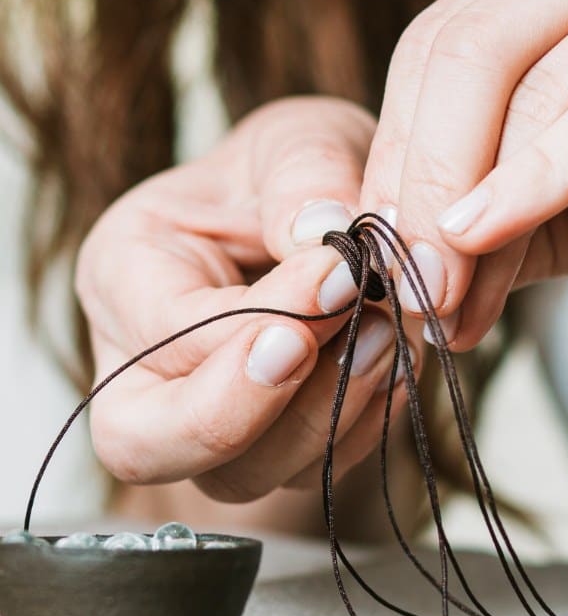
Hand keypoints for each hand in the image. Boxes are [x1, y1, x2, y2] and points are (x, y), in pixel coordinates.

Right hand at [77, 98, 418, 501]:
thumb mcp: (300, 139)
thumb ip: (306, 173)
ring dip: (325, 417)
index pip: (163, 330)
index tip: (342, 273)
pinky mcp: (267, 451)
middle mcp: (139, 363)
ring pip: (238, 476)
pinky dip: (359, 431)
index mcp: (123, 272)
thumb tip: (323, 231)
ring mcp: (199, 421)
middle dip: (251, 410)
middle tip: (348, 339)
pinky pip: (305, 477)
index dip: (256, 317)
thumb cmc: (297, 172)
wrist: (334, 214)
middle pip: (147, 443)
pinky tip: (395, 363)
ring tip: (387, 335)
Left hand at [362, 0, 567, 345]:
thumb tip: (386, 260)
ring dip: (475, 206)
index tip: (375, 257)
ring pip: (534, 86)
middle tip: (404, 284)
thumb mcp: (562, 208)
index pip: (437, 44)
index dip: (395, 155)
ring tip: (453, 297)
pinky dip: (545, 181)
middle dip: (420, 182)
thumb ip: (477, 216)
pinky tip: (492, 232)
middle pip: (468, 51)